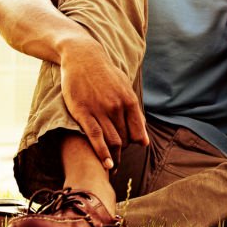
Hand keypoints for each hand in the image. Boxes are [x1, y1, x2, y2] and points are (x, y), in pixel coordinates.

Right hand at [59, 38, 148, 169]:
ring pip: (112, 140)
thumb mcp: (124, 88)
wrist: (83, 58)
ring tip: (113, 168)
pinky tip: (107, 164)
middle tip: (119, 160)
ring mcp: (100, 110)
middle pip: (125, 138)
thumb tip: (142, 135)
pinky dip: (103, 152)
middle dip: (123, 151)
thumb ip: (133, 111)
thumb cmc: (104, 74)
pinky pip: (96, 137)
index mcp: (129, 101)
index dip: (136, 143)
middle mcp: (117, 107)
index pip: (138, 131)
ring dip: (115, 156)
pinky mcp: (83, 113)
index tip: (132, 149)